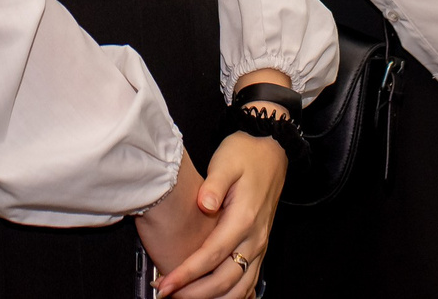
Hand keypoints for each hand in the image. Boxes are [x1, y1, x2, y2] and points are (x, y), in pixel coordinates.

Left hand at [149, 130, 286, 298]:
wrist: (272, 152)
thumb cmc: (246, 154)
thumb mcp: (227, 161)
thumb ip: (214, 183)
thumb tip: (204, 204)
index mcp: (244, 219)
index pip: (211, 255)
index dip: (187, 273)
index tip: (166, 283)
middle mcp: (255, 238)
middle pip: (225, 280)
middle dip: (194, 293)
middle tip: (167, 293)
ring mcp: (259, 246)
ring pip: (240, 288)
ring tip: (184, 298)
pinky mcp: (259, 248)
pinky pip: (249, 282)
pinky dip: (232, 296)